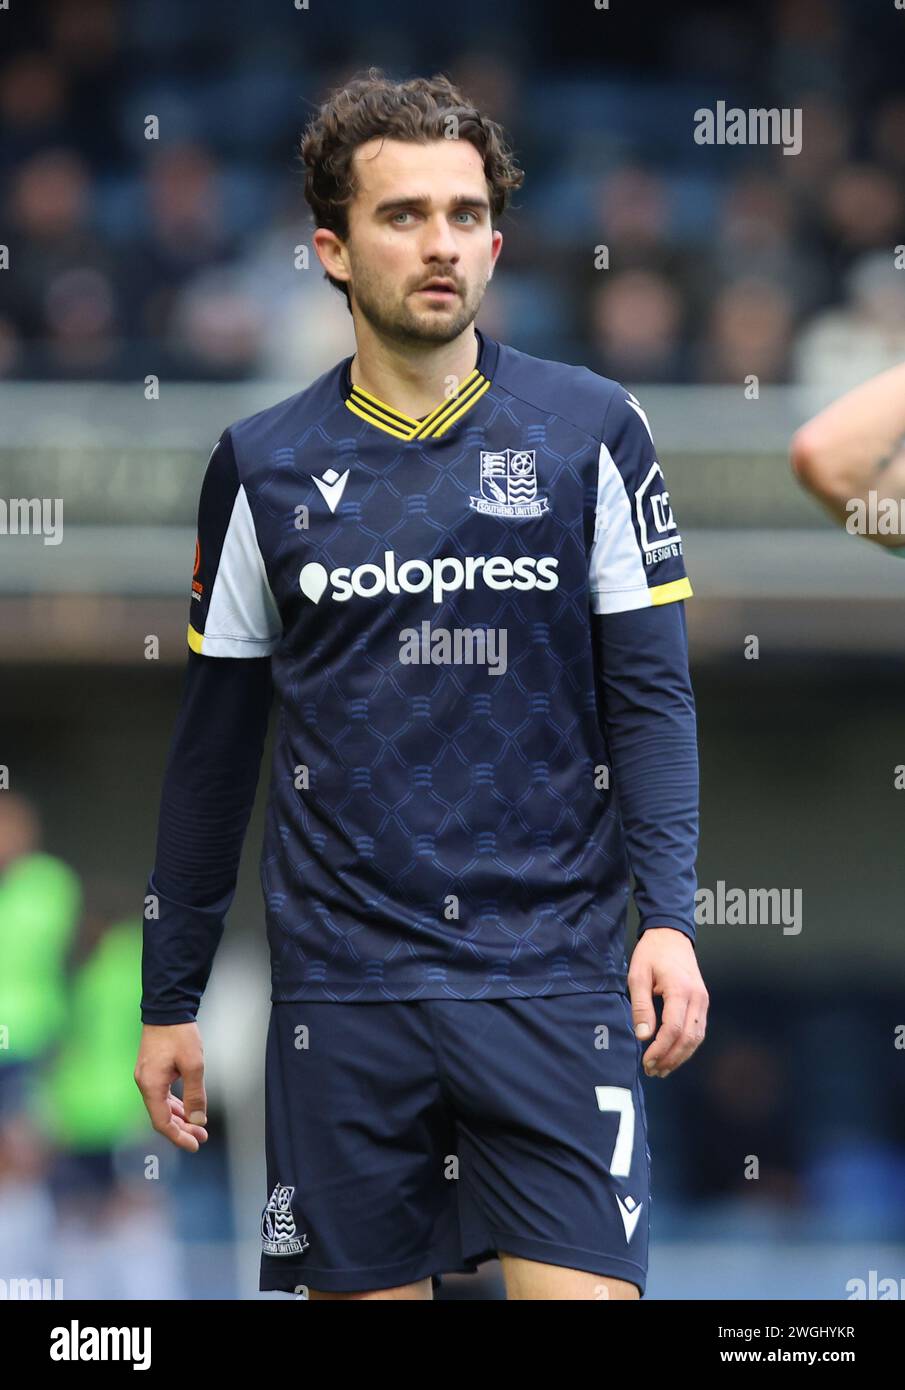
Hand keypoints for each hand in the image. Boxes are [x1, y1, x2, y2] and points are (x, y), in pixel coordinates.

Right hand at [134, 1022, 208, 1151]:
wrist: (167, 1008)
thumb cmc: (179, 1034)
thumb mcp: (193, 1065)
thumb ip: (195, 1094)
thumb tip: (198, 1119)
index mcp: (151, 1085)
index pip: (161, 1122)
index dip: (178, 1137)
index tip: (195, 1145)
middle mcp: (145, 1084)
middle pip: (161, 1117)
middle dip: (182, 1129)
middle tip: (202, 1137)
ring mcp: (147, 1077)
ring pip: (162, 1106)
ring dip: (180, 1117)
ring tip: (199, 1126)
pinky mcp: (152, 1070)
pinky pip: (162, 1095)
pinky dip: (175, 1105)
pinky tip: (188, 1108)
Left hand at [628, 927, 707, 1077]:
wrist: (671, 935)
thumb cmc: (652, 953)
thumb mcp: (638, 975)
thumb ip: (641, 1006)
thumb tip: (642, 1035)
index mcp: (680, 990)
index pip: (674, 1029)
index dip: (660, 1050)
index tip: (646, 1061)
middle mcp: (697, 998)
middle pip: (689, 1039)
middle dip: (670, 1058)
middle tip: (652, 1070)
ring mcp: (703, 1000)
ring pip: (697, 1038)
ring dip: (680, 1056)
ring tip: (661, 1068)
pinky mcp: (702, 1002)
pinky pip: (699, 1030)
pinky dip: (687, 1046)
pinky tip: (673, 1054)